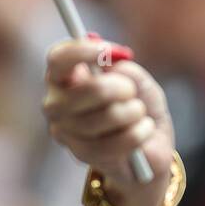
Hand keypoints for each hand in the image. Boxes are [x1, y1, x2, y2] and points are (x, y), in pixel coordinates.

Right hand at [42, 38, 175, 205]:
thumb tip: (114, 64)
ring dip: (133, 112)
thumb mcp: (138, 81)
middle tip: (132, 92)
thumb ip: (124, 69)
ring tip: (139, 113)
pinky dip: (137, 134)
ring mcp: (64, 130)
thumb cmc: (137, 105)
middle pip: (89, 88)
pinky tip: (143, 130)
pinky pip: (112, 143)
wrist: (148, 145)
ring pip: (104, 117)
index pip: (59, 58)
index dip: (84, 51)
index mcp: (64, 77)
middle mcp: (56, 102)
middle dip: (122, 88)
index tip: (111, 52)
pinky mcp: (80, 154)